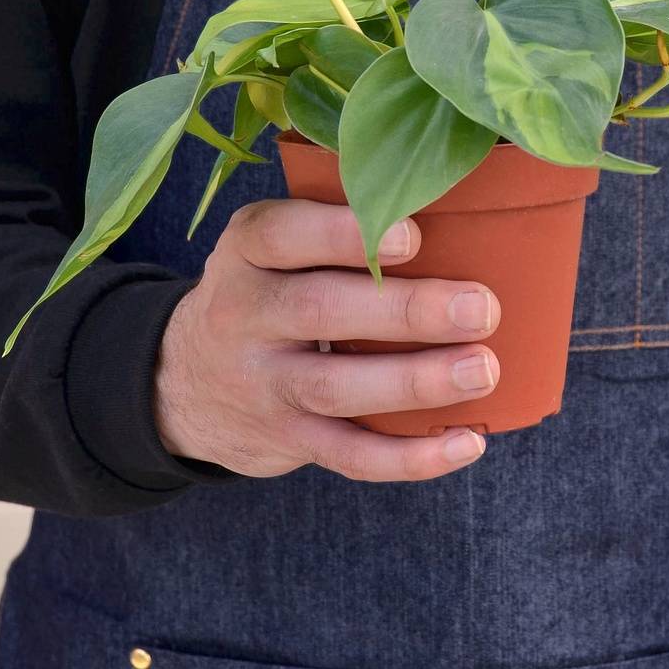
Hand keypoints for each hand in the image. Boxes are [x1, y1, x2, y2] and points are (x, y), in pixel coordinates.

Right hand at [154, 198, 500, 481]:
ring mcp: (264, 385)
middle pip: (320, 311)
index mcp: (248, 251)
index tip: (413, 236)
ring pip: (336, 388)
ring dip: (415, 382)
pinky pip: (349, 455)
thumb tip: (458, 212)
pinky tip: (467, 442)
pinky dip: (411, 457)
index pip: (281, 235)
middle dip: (406, 311)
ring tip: (482, 370)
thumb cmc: (268, 290)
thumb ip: (337, 226)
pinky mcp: (287, 440)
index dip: (344, 234)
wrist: (185, 382)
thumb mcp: (273, 246)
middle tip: (481, 307)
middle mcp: (246, 315)